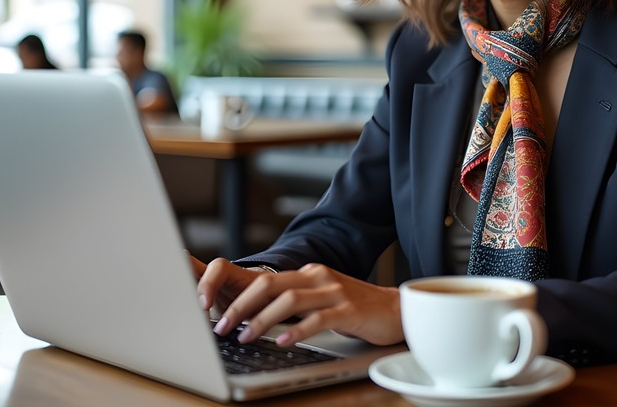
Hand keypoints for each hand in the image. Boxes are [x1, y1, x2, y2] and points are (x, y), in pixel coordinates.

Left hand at [201, 262, 402, 347]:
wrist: (396, 310)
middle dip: (241, 306)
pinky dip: (297, 330)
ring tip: (246, 336)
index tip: (220, 316)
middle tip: (223, 326)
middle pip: (270, 284)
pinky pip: (318, 319)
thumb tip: (255, 318)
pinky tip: (283, 341)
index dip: (239, 298)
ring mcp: (334, 292)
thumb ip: (294, 303)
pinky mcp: (349, 310)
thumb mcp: (320, 300)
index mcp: (308, 274)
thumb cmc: (354, 309)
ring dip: (262, 320)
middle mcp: (318, 277)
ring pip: (289, 300)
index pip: (265, 280)